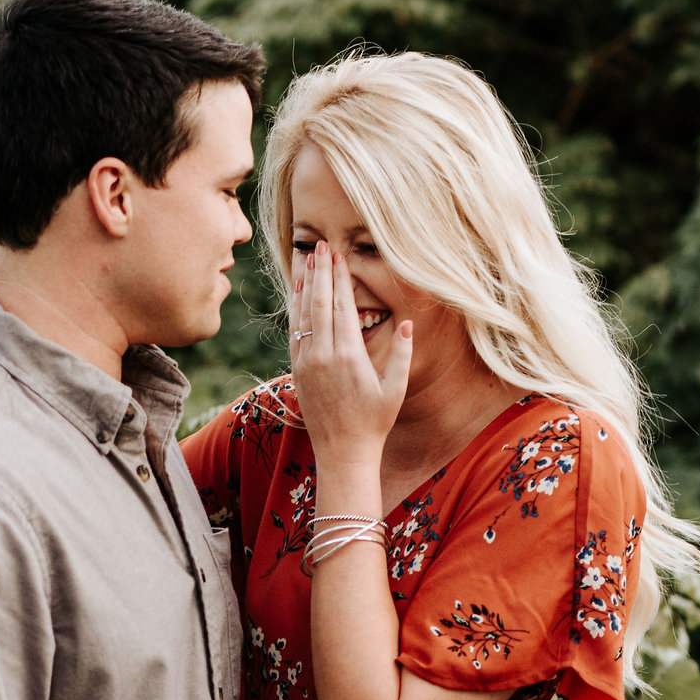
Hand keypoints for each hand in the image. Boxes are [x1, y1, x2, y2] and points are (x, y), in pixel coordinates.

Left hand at [289, 246, 412, 467]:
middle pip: (319, 304)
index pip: (342, 306)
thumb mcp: (395, 390)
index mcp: (349, 356)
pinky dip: (295, 311)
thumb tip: (405, 322)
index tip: (339, 256)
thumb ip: (401, 354)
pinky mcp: (297, 371)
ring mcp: (307, 363)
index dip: (340, 279)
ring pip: (302, 315)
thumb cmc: (375, 422)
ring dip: (304, 286)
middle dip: (320, 273)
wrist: (343, 452)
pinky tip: (297, 295)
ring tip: (305, 260)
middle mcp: (324, 356)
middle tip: (321, 246)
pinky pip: (294, 333)